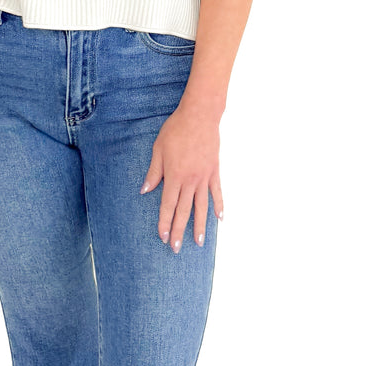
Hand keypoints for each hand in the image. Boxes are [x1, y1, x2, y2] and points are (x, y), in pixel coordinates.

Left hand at [141, 97, 223, 249]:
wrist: (199, 116)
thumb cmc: (176, 130)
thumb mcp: (158, 149)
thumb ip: (153, 172)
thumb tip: (145, 191)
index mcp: (174, 176)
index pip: (167, 205)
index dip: (164, 222)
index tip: (162, 237)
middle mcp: (190, 181)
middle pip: (183, 211)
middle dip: (179, 231)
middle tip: (176, 249)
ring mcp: (204, 177)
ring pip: (201, 207)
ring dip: (200, 226)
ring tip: (199, 243)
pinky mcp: (214, 171)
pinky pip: (217, 192)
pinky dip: (219, 205)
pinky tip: (220, 219)